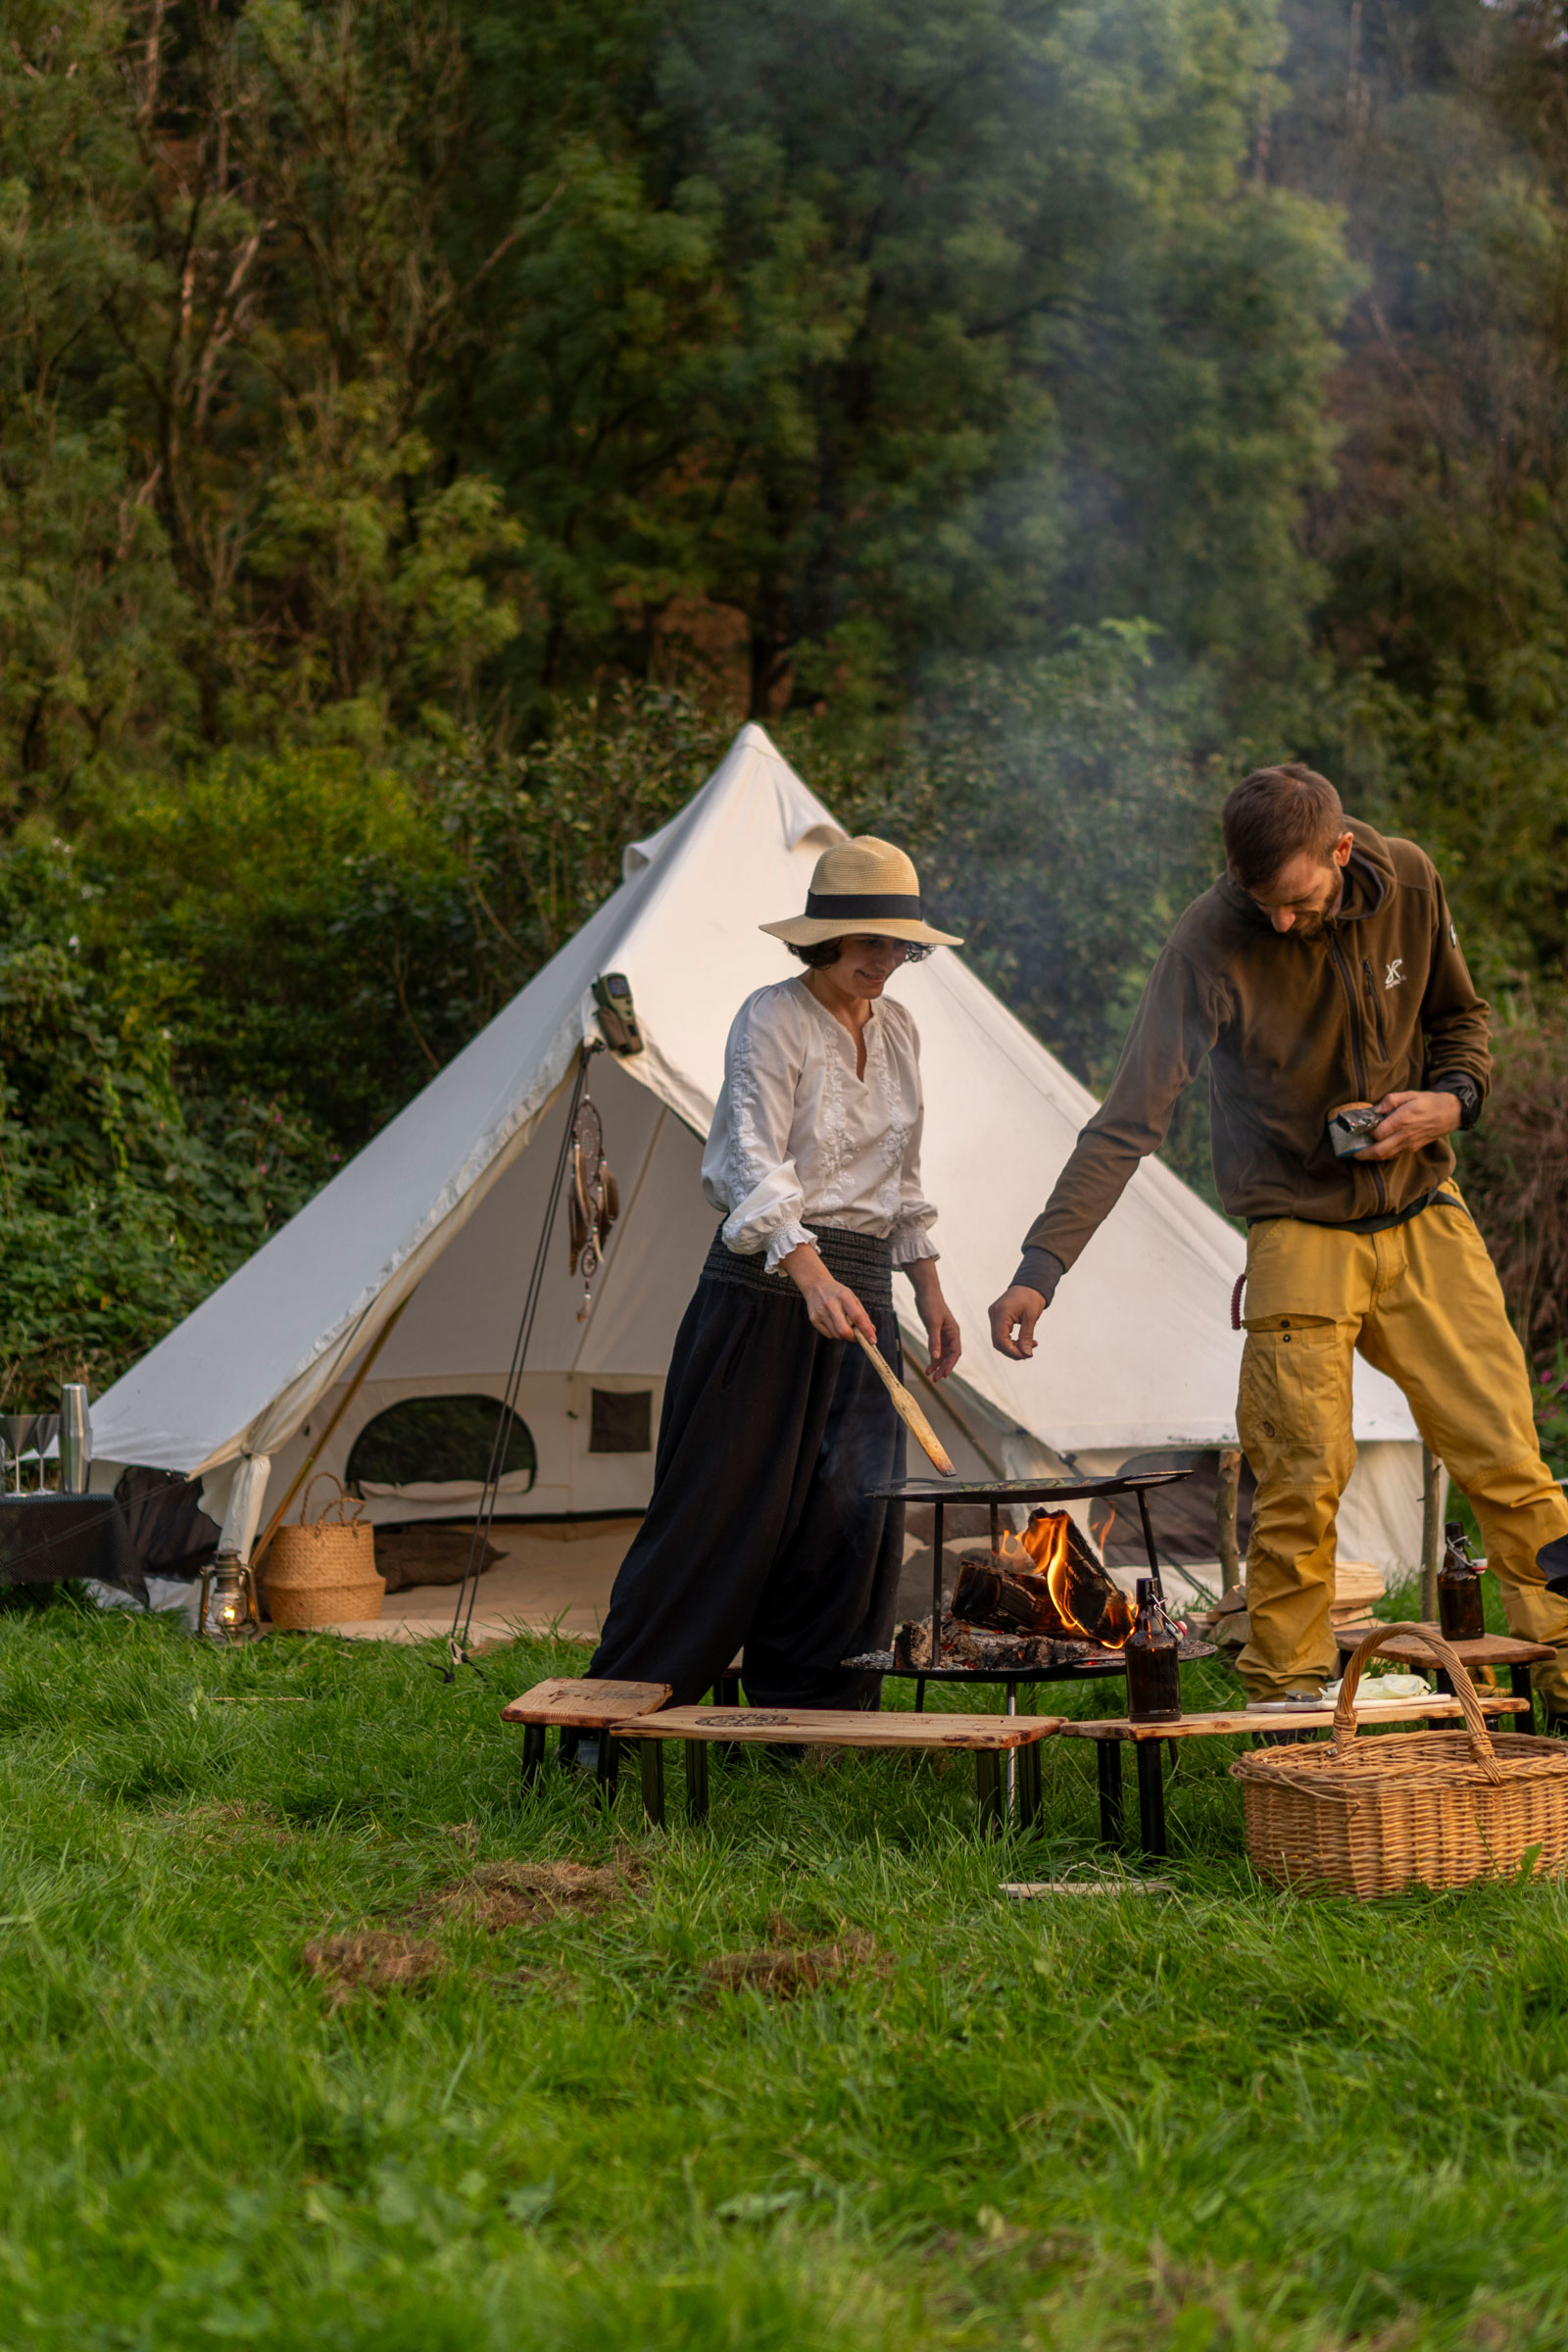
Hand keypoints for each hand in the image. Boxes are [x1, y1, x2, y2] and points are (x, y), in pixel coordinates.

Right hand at [781, 1243, 876, 1342]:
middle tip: (858, 1336)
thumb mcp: (852, 1297)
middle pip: (844, 1330)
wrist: (815, 1285)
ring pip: (837, 1335)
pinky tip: (834, 1323)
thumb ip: (862, 1314)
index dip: (866, 1330)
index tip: (873, 1340)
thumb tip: (872, 1331)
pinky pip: (829, 1335)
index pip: (857, 1317)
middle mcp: (831, 1305)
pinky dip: (835, 1333)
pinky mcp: (814, 1320)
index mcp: (843, 1297)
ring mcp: (820, 1313)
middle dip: (853, 1337)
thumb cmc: (837, 1293)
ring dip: (844, 1335)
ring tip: (844, 1324)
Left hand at [905, 1258, 961, 1381]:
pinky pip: (936, 1349)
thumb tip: (936, 1357)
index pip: (955, 1353)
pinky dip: (932, 1357)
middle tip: (935, 1380)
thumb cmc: (931, 1305)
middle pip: (949, 1356)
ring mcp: (943, 1334)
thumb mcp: (932, 1324)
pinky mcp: (936, 1333)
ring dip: (937, 1365)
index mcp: (954, 1332)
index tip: (943, 1375)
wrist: (925, 1292)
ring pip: (942, 1354)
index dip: (950, 1365)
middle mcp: (951, 1335)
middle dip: (943, 1368)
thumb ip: (934, 1341)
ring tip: (929, 1375)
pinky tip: (928, 1365)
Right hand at [988, 1284, 1046, 1358]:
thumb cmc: (1032, 1297)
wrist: (1030, 1284)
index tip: (1027, 1355)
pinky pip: (1001, 1333)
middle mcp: (994, 1314)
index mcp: (1001, 1313)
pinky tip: (1024, 1341)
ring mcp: (994, 1315)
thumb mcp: (1031, 1317)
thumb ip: (1026, 1337)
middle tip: (1029, 1352)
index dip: (1012, 1351)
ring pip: (999, 1339)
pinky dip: (1012, 1340)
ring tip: (1030, 1346)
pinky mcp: (997, 1317)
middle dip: (1013, 1350)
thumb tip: (1026, 1354)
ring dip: (1013, 1346)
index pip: (1000, 1339)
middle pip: (998, 1341)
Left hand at [1358, 1089, 1461, 1161]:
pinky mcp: (1413, 1148)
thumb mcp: (1409, 1094)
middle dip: (1364, 1153)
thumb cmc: (1428, 1102)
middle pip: (1380, 1150)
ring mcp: (1410, 1144)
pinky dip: (1383, 1155)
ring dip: (1371, 1157)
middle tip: (1352, 1151)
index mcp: (1403, 1119)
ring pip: (1387, 1156)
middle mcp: (1406, 1135)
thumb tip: (1375, 1110)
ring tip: (1359, 1153)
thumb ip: (1390, 1100)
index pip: (1379, 1133)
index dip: (1367, 1132)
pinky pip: (1395, 1155)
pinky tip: (1375, 1151)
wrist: (1450, 1113)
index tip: (1359, 1128)